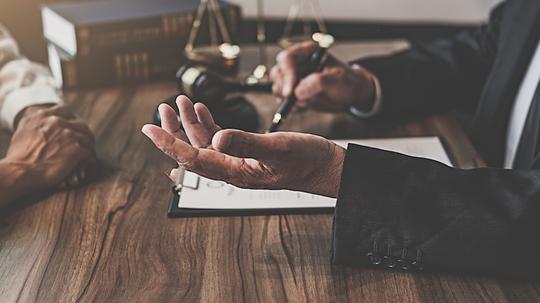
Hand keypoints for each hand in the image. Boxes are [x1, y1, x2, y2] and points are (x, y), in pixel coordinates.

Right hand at [5, 105, 95, 193]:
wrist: (19, 172)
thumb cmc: (18, 157)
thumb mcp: (22, 131)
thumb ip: (36, 123)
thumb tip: (42, 118)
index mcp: (43, 115)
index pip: (65, 111)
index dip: (72, 120)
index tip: (74, 128)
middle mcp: (57, 122)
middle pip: (80, 124)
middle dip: (84, 134)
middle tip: (86, 142)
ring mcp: (68, 134)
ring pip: (87, 138)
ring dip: (88, 147)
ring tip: (88, 154)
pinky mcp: (76, 148)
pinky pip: (89, 153)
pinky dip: (89, 159)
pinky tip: (87, 164)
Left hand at [142, 96, 344, 197]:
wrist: (325, 168)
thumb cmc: (307, 160)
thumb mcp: (278, 147)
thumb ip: (247, 143)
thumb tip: (217, 138)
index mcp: (236, 171)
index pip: (192, 159)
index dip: (168, 144)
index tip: (149, 129)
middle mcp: (233, 169)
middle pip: (193, 151)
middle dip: (174, 130)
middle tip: (163, 109)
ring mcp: (239, 161)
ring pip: (205, 143)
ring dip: (192, 123)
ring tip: (182, 101)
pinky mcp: (248, 154)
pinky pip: (221, 140)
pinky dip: (210, 124)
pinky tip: (204, 111)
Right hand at [270, 41, 377, 111]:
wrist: (351, 94)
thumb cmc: (348, 83)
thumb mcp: (338, 81)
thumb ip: (318, 83)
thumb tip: (297, 92)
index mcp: (308, 52)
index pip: (287, 58)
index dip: (287, 75)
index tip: (290, 92)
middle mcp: (298, 63)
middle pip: (277, 73)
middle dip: (284, 89)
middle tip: (297, 100)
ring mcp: (293, 78)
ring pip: (277, 88)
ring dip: (289, 100)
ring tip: (308, 102)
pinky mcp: (293, 92)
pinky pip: (282, 101)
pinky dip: (291, 107)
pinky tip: (306, 107)